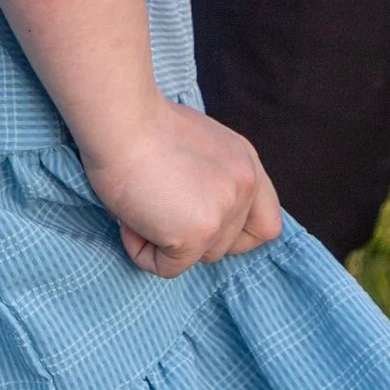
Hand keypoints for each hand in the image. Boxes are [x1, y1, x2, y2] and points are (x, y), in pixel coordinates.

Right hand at [80, 98, 284, 277]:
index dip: (237, 235)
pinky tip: (132, 219)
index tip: (204, 226)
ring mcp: (225, 211)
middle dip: (194, 238)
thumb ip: (214, 178)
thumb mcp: (198, 146)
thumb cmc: (144, 127)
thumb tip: (198, 212)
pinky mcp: (199, 233)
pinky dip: (143, 251)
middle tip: (162, 208)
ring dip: (166, 242)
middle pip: (229, 247)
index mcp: (247, 163)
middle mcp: (245, 187)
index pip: (267, 224)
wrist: (122, 121)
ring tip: (142, 205)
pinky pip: (167, 268)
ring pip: (199, 258)